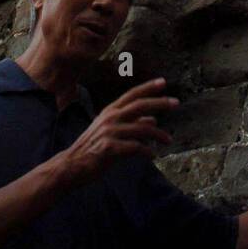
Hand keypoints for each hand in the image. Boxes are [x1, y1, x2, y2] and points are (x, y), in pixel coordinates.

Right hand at [62, 77, 177, 184]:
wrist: (71, 166)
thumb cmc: (92, 148)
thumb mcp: (110, 131)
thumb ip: (131, 123)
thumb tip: (153, 119)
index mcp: (109, 111)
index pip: (132, 95)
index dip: (148, 87)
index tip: (163, 82)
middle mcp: (110, 118)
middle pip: (140, 105)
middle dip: (160, 103)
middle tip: (176, 103)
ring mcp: (110, 132)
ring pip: (142, 128)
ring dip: (159, 134)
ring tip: (169, 140)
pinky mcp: (110, 148)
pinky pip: (136, 147)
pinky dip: (147, 151)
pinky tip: (152, 155)